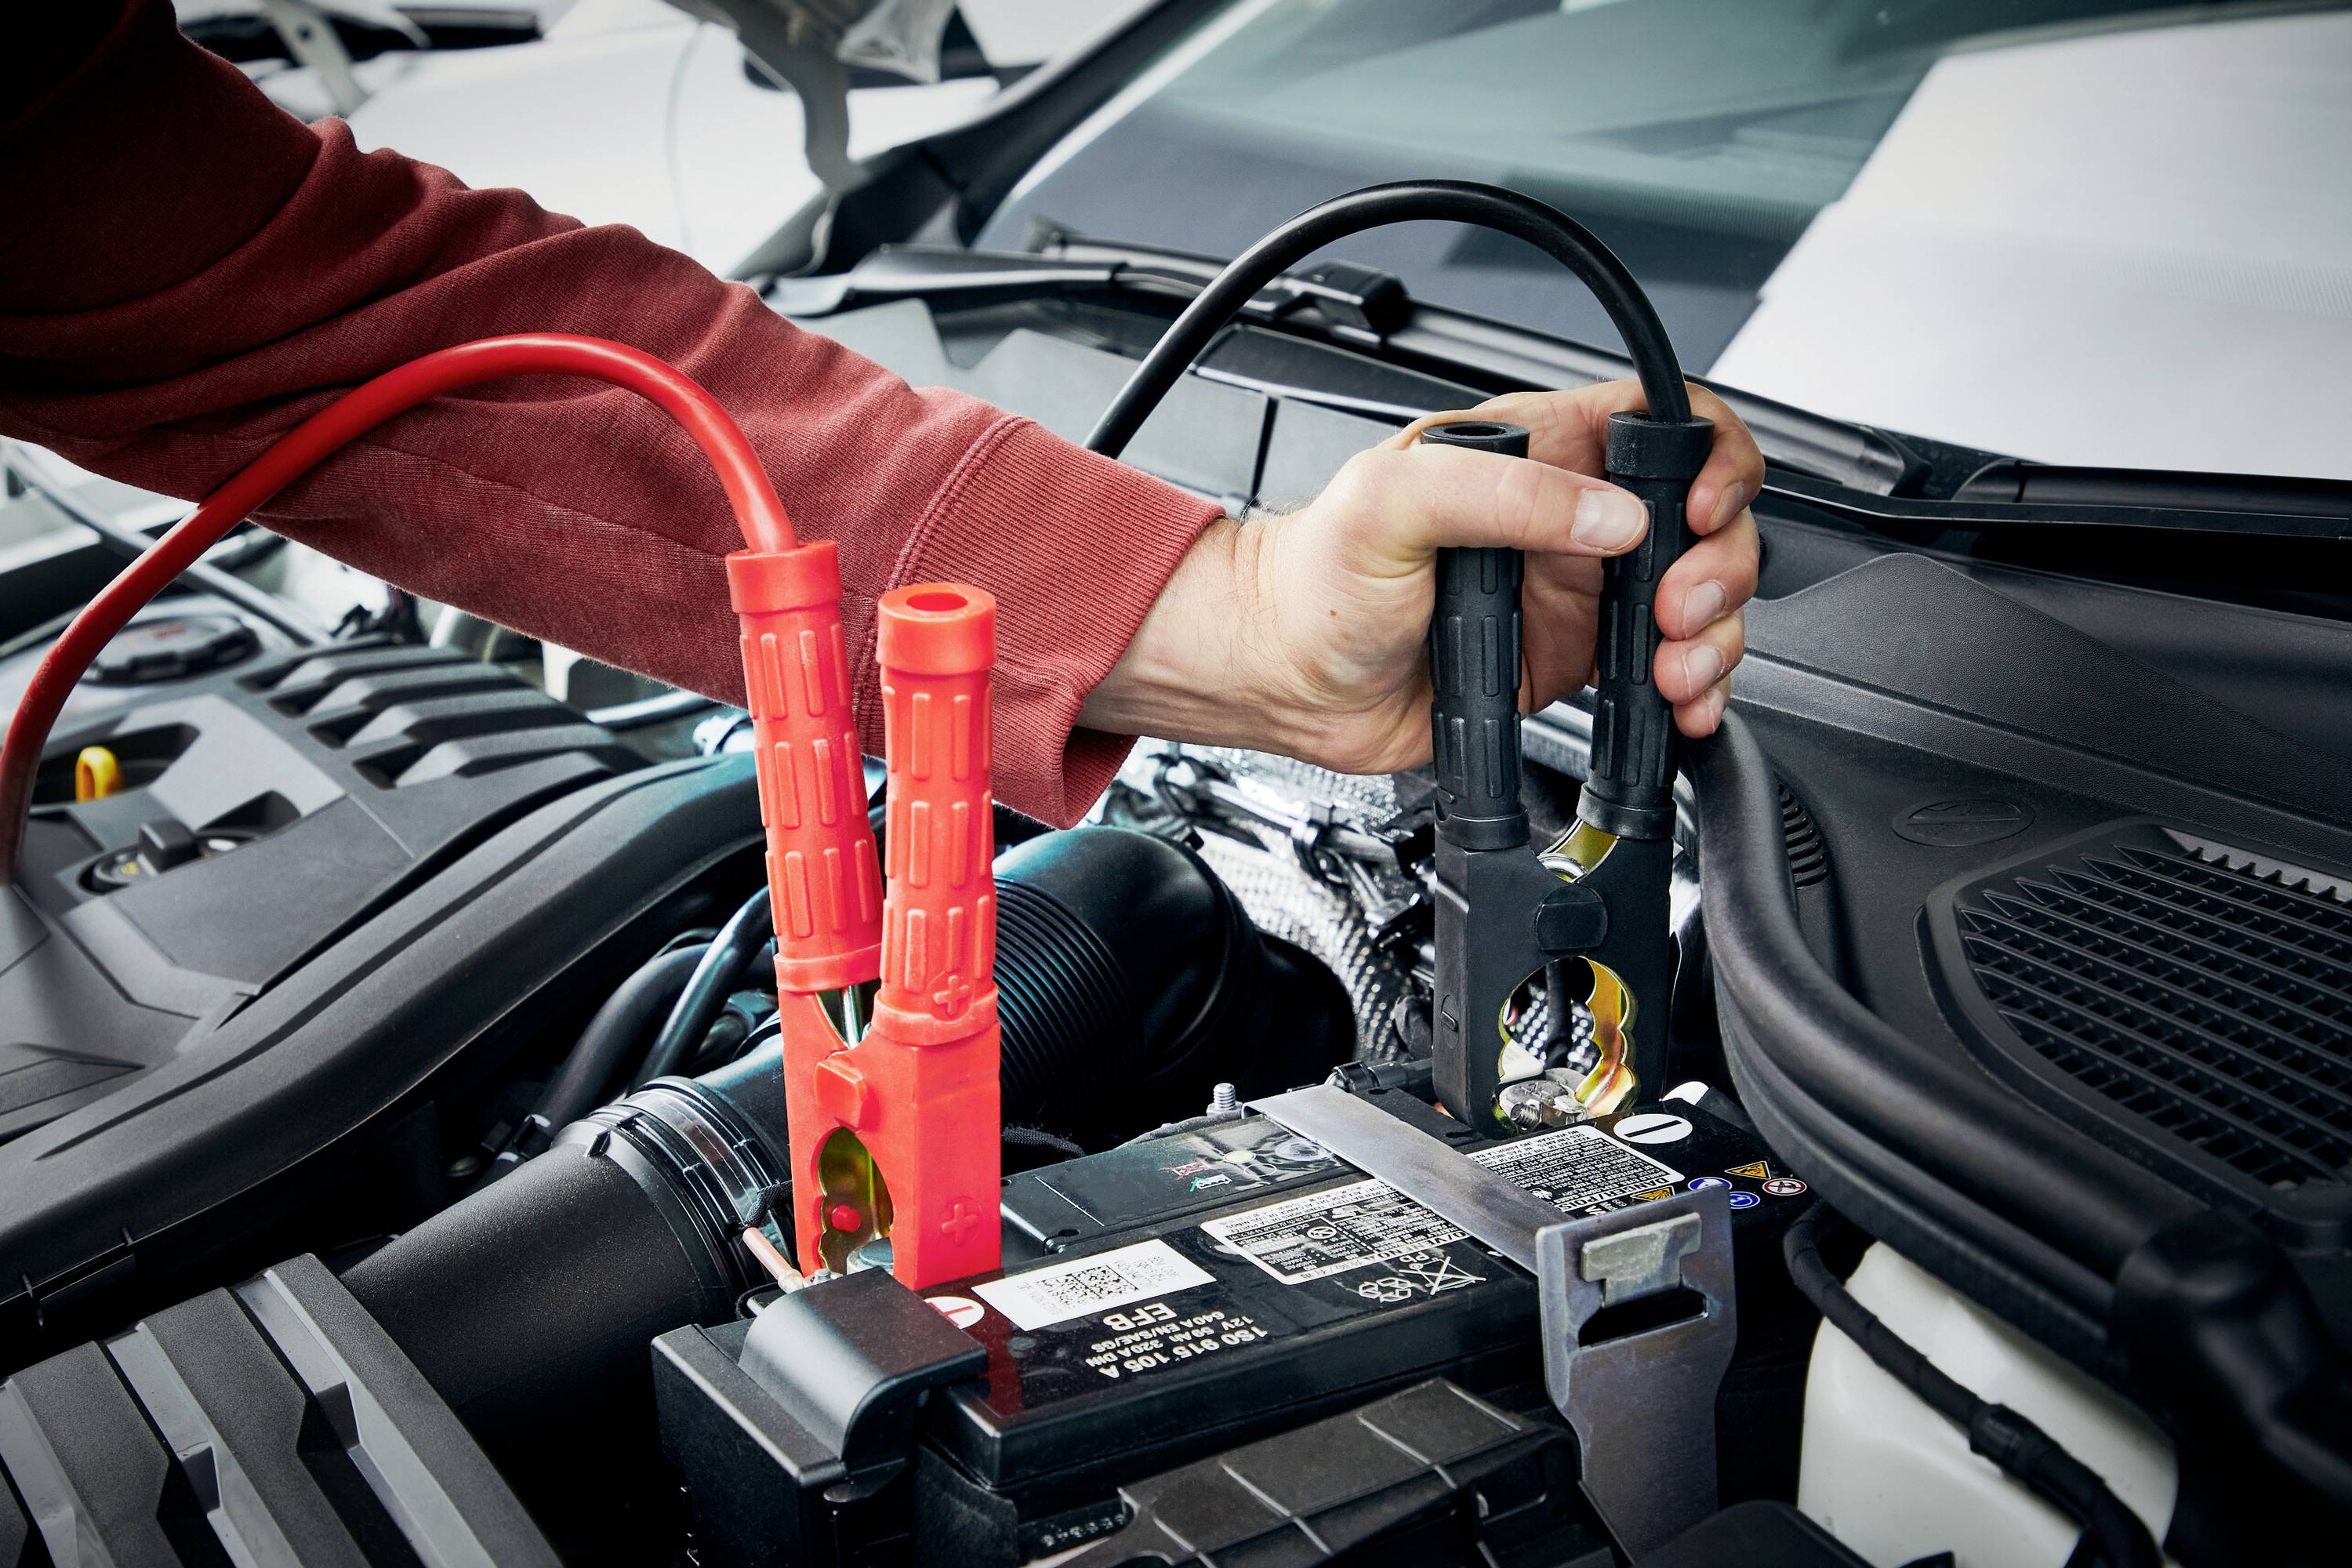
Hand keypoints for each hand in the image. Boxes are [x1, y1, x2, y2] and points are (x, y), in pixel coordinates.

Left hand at [1078, 380, 1762, 774]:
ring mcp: (1577, 593)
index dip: (1709, 455)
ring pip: (1698, 597)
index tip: (1698, 509)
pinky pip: (1664, 668)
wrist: (1282, 679)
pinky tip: (1681, 702)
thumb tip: (1614, 515)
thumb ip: (1507, 494)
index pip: (1661, 420)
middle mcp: (1567, 519)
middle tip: (1674, 609)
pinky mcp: (1574, 663)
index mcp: (1534, 453)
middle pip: (1702, 518)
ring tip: (1671, 665)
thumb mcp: (1395, 503)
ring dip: (1712, 635)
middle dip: (1718, 564)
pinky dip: (1694, 690)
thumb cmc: (1312, 578)